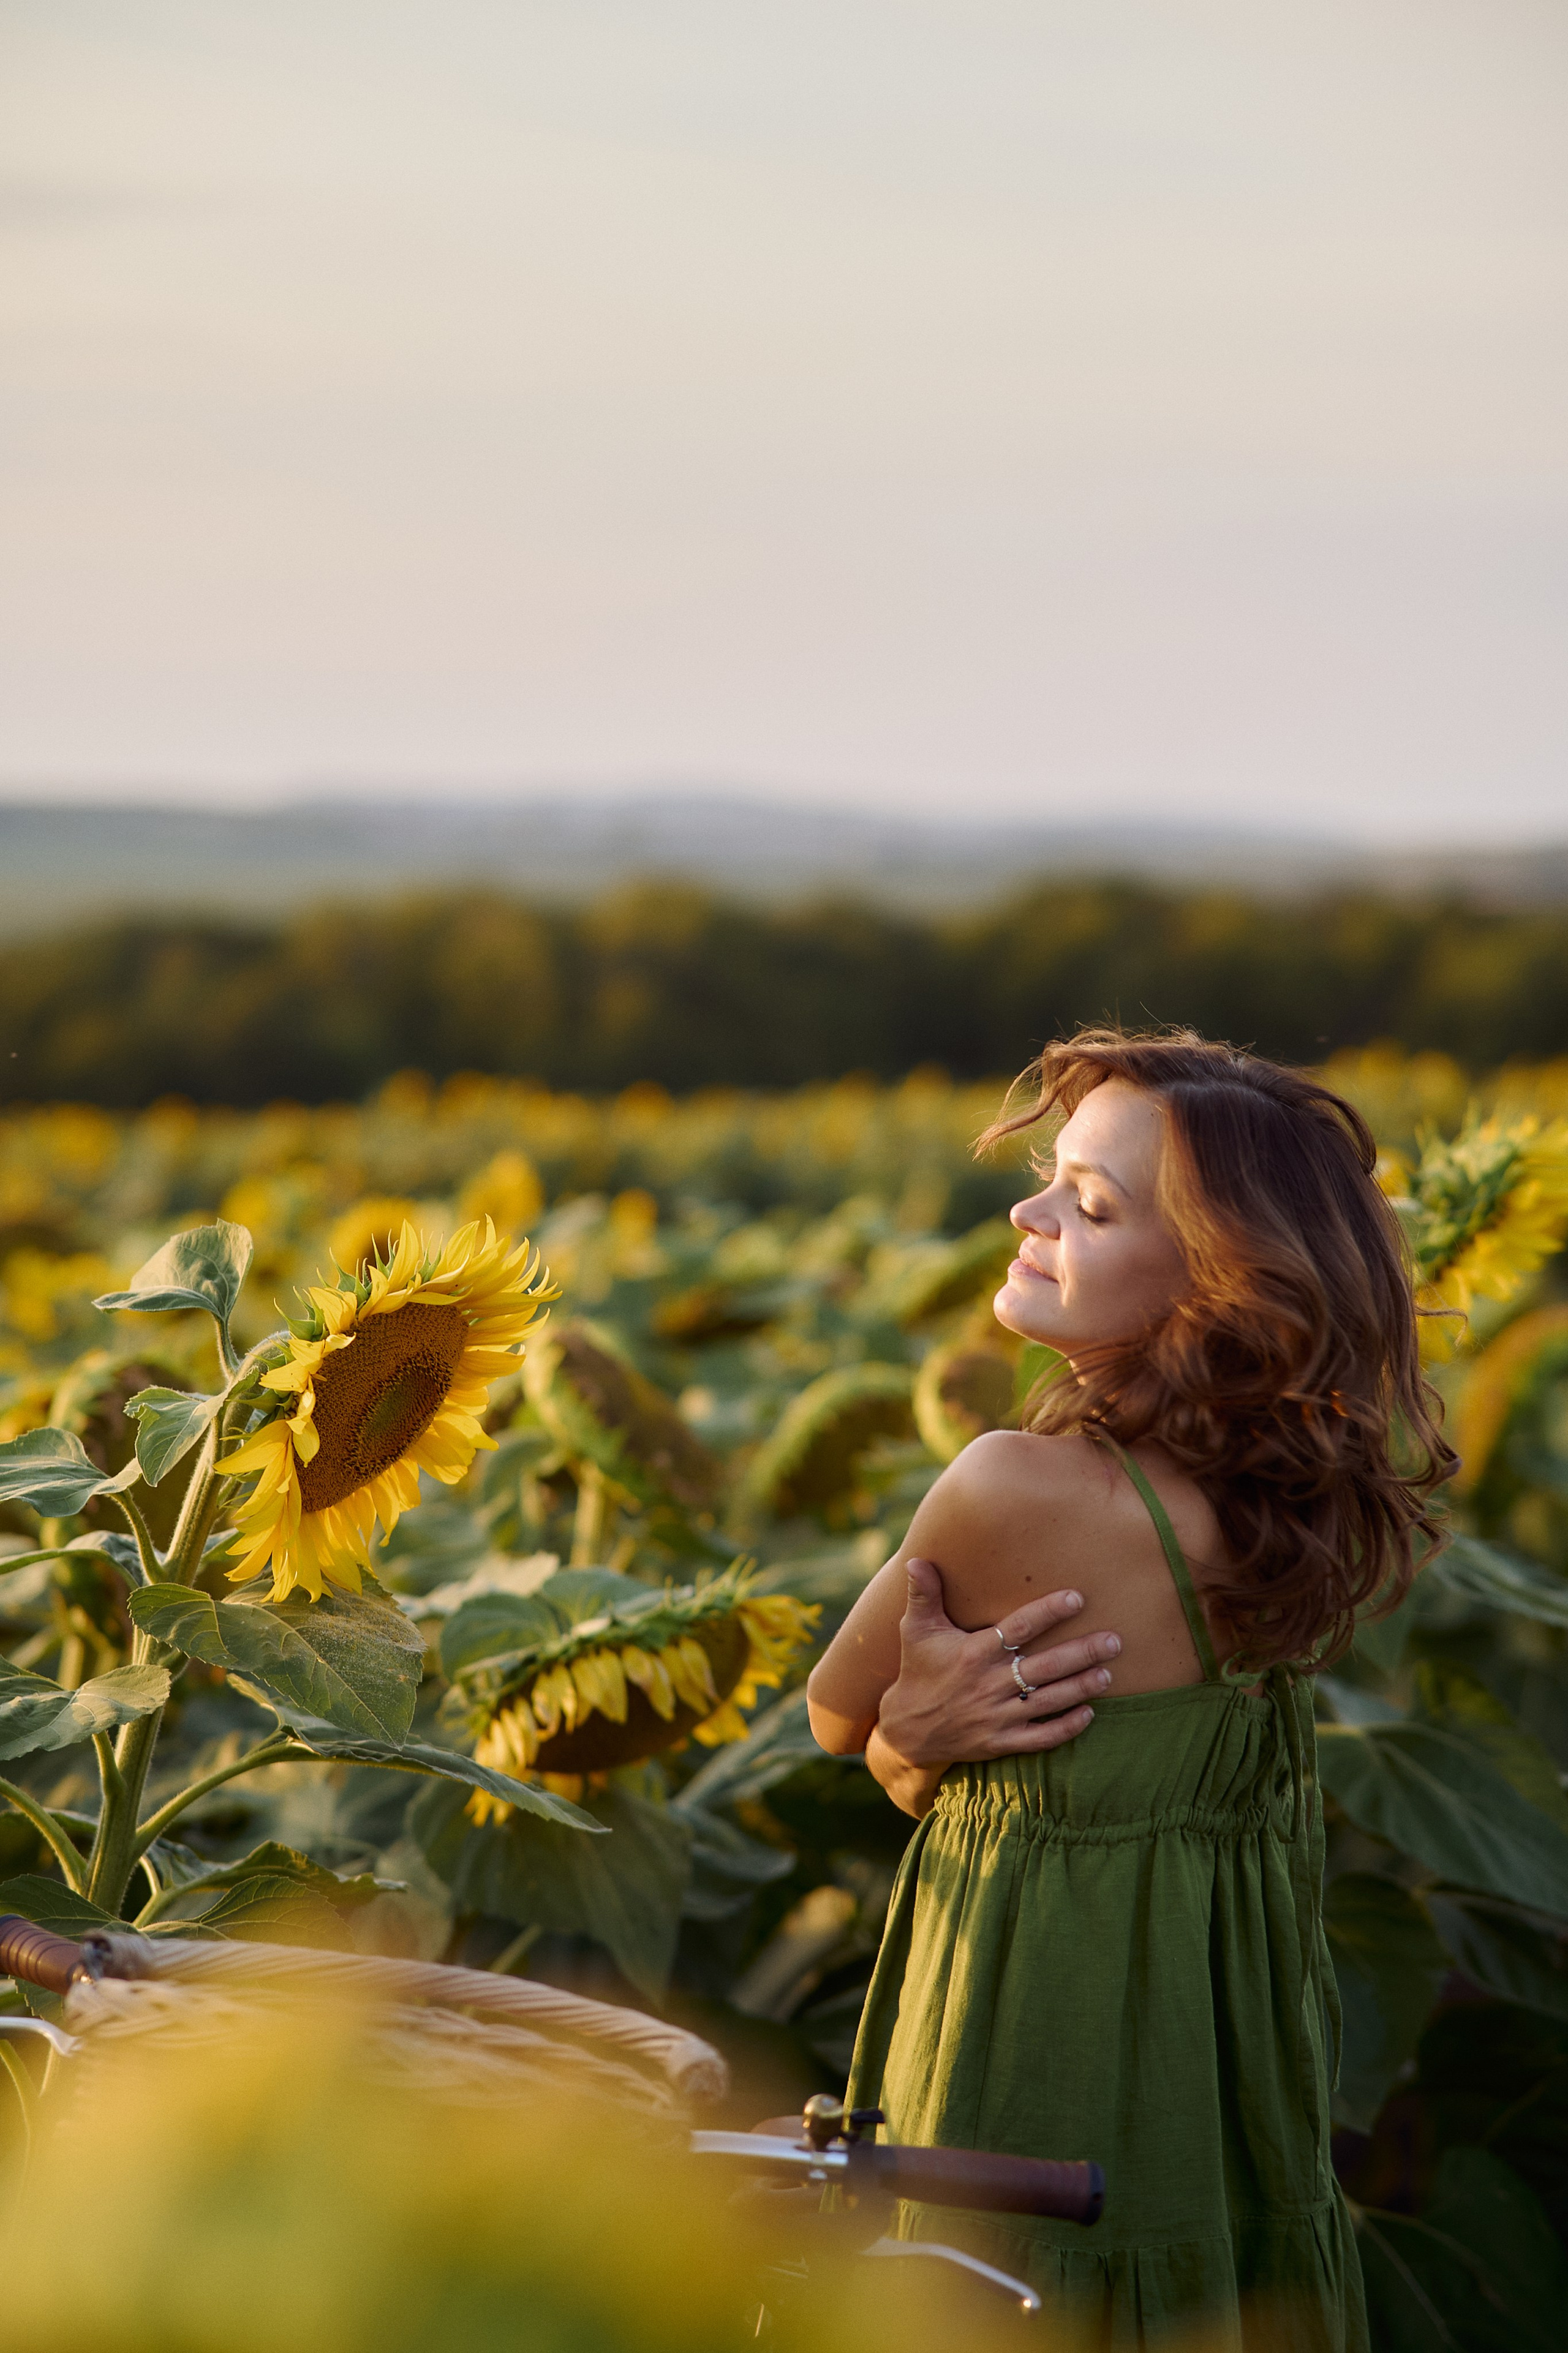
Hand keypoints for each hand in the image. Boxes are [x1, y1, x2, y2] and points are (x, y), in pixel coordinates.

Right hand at [875, 1558, 1119, 1770]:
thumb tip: (916, 1558)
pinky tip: (1088, 1713)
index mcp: (974, 1653)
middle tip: (1115, 1641)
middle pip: (1045, 1666)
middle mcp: (989, 1684)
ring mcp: (997, 1716)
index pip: (1019, 1628)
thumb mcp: (916, 1630)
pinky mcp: (1000, 1743)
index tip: (1077, 1598)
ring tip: (1108, 1673)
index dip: (1049, 1612)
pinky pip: (1041, 1737)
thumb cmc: (918, 1670)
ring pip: (1049, 1701)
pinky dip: (1066, 1727)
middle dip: (1083, 1652)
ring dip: (1082, 1687)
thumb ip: (923, 1594)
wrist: (906, 1730)